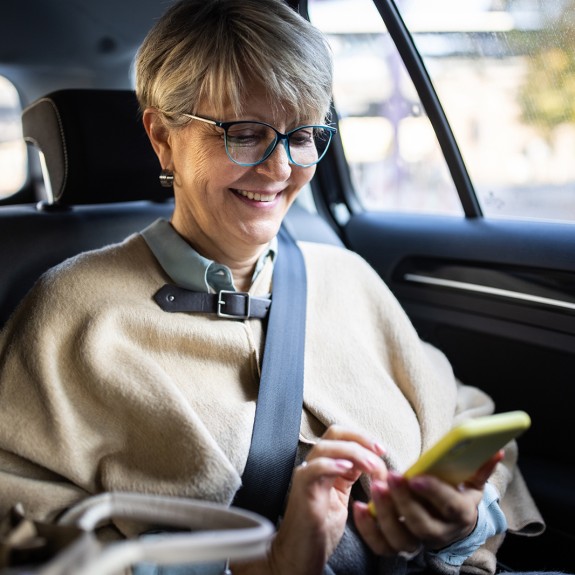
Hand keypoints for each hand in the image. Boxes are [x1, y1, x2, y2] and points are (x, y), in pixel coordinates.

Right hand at [267, 425, 387, 574]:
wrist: (298, 556)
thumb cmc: (319, 531)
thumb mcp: (341, 500)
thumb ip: (350, 479)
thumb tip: (371, 463)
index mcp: (325, 466)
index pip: (342, 435)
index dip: (363, 437)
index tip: (381, 450)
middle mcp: (314, 465)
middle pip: (334, 433)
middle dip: (360, 438)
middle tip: (379, 453)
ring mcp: (306, 475)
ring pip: (326, 447)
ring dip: (353, 452)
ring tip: (371, 466)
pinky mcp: (302, 490)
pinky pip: (313, 468)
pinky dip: (331, 464)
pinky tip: (348, 470)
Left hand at [353, 450, 502, 557]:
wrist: (448, 520)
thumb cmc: (457, 493)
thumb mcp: (471, 481)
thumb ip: (480, 466)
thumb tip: (495, 449)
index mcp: (460, 514)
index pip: (449, 507)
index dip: (433, 492)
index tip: (416, 476)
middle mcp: (440, 533)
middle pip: (423, 524)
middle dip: (405, 501)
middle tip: (390, 477)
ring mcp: (418, 541)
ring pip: (401, 537)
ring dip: (385, 514)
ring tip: (376, 488)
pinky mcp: (398, 545)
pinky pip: (382, 545)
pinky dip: (368, 529)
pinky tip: (360, 507)